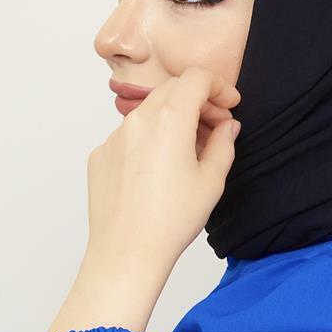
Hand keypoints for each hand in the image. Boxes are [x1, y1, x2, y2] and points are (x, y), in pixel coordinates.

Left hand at [85, 67, 240, 277]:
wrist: (126, 253)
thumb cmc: (171, 221)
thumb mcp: (211, 181)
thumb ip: (223, 143)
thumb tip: (227, 126)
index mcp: (169, 119)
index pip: (196, 78)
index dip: (219, 87)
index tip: (230, 105)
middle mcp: (137, 120)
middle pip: (172, 91)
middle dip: (198, 102)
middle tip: (216, 127)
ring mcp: (114, 137)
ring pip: (149, 113)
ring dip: (173, 121)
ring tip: (188, 153)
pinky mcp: (100, 155)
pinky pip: (130, 137)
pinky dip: (149, 142)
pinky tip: (159, 172)